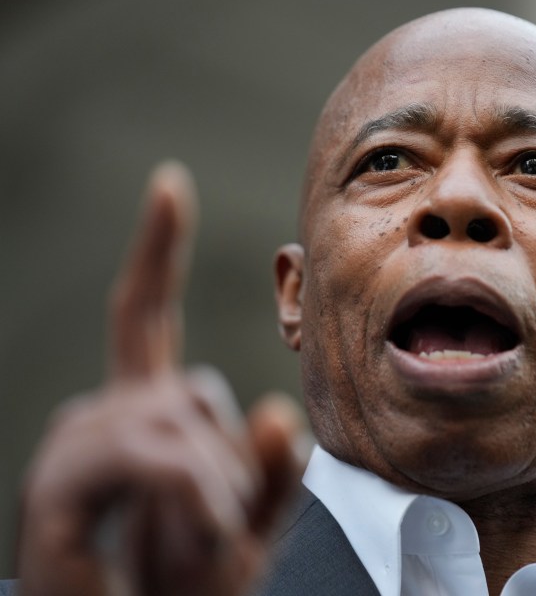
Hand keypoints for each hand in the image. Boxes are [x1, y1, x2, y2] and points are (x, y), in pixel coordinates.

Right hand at [16, 162, 302, 595]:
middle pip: (191, 390)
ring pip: (174, 424)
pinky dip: (191, 499)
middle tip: (219, 530)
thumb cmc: (188, 583)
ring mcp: (71, 452)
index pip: (146, 315)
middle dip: (226, 465)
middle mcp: (99, 417)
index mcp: (145, 414)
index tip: (170, 184)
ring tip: (200, 541)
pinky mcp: (55, 495)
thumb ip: (271, 472)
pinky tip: (196, 533)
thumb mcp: (250, 523)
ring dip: (211, 490)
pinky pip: (147, 459)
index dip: (159, 250)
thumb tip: (274, 410)